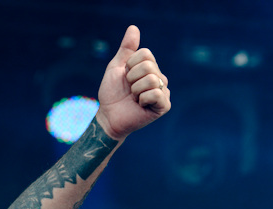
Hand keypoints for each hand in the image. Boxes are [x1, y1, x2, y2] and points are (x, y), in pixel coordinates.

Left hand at [95, 25, 170, 140]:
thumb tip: (133, 28)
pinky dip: (142, 99)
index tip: (125, 77)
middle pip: (148, 66)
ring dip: (135, 90)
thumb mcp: (116, 68)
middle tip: (129, 90)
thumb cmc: (112, 94)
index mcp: (150, 67)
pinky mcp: (164, 106)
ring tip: (133, 98)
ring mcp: (163, 92)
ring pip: (151, 79)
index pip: (145, 53)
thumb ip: (126, 49)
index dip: (130, 65)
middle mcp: (159, 78)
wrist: (108, 116)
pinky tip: (140, 106)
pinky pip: (156, 94)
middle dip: (131, 78)